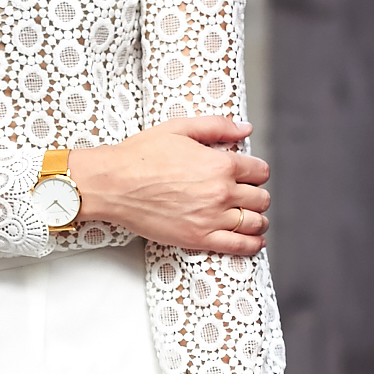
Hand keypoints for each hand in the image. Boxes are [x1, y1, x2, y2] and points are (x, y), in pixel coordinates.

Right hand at [68, 118, 268, 255]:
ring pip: (254, 222)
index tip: (250, 175)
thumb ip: (217, 127)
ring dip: (258, 219)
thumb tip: (245, 129)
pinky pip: (238, 246)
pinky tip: (254, 240)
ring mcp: (211, 218)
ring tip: (252, 217)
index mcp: (220, 164)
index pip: (259, 172)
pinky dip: (252, 244)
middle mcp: (221, 192)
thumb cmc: (140, 156)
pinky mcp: (198, 238)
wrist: (113, 184)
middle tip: (247, 195)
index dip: (257, 172)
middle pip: (260, 198)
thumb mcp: (180, 129)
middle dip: (257, 195)